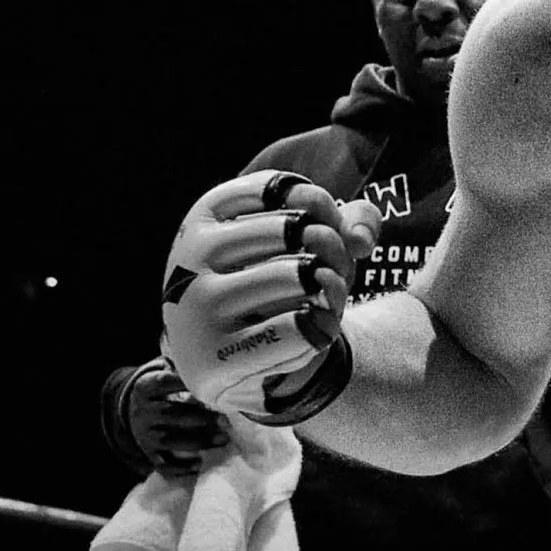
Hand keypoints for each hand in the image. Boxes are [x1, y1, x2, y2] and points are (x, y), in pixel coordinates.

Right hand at [122, 359, 229, 473]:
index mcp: (147, 388)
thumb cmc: (163, 390)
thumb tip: (214, 357)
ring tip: (223, 439)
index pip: (165, 382)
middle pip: (171, 414)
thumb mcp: (164, 374)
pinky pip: (161, 464)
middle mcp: (143, 411)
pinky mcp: (148, 453)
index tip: (211, 385)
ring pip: (169, 440)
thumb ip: (183, 368)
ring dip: (198, 441)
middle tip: (225, 420)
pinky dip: (179, 467)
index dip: (186, 383)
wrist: (133, 411)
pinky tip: (199, 465)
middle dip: (200, 417)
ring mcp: (144, 434)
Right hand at [158, 171, 382, 417]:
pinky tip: (313, 331)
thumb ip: (355, 220)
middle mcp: (189, 259)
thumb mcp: (320, 243)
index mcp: (202, 220)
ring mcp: (197, 310)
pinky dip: (321, 328)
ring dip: (331, 286)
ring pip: (297, 277)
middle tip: (328, 267)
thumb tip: (361, 240)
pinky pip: (297, 329)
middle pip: (294, 228)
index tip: (315, 222)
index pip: (275, 186)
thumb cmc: (283, 288)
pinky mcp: (214, 359)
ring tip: (325, 299)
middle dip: (331, 245)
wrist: (248, 364)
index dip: (314, 201)